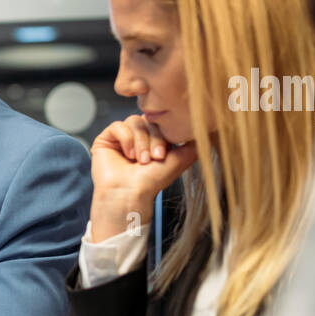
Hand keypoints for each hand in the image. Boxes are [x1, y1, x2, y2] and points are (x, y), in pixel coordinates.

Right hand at [88, 115, 197, 239]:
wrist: (129, 194)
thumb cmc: (151, 182)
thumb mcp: (180, 160)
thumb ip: (193, 144)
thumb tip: (208, 130)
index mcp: (154, 140)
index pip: (161, 123)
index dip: (164, 135)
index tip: (163, 156)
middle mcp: (138, 137)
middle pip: (149, 121)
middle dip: (153, 140)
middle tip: (153, 159)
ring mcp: (121, 137)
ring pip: (134, 122)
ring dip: (140, 142)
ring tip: (139, 160)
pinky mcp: (106, 139)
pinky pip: (118, 125)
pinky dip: (125, 139)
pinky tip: (127, 155)